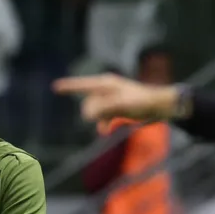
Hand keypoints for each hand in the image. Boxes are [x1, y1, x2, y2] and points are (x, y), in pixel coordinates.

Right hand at [52, 74, 178, 121]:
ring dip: (98, 120)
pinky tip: (105, 130)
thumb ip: (102, 109)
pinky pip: (103, 115)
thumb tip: (86, 115)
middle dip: (90, 113)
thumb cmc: (141, 102)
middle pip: (88, 102)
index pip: (82, 85)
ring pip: (95, 110)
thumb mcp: (120, 105)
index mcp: (105, 83)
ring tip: (105, 128)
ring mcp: (112, 97)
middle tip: (101, 121)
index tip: (55, 87)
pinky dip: (103, 122)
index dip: (69, 87)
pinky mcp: (117, 106)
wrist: (160, 106)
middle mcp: (107, 88)